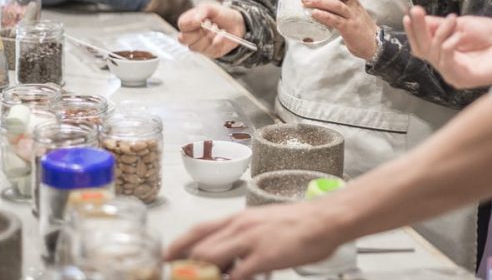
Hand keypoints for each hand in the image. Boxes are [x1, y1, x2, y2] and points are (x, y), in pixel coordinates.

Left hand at [164, 202, 340, 279]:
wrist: (324, 219)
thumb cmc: (299, 222)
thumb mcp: (264, 223)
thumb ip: (244, 237)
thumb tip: (232, 255)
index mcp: (239, 218)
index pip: (199, 229)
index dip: (179, 244)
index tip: (167, 256)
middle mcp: (240, 227)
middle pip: (200, 247)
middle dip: (185, 265)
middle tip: (179, 275)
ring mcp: (250, 241)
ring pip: (211, 259)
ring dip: (203, 273)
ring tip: (200, 279)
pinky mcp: (263, 256)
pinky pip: (236, 275)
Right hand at [177, 3, 246, 57]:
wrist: (237, 24)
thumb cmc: (222, 15)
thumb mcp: (211, 8)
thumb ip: (201, 11)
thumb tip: (194, 20)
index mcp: (189, 22)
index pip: (181, 25)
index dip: (189, 24)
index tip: (200, 20)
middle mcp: (191, 35)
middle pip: (184, 39)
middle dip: (199, 32)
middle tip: (210, 24)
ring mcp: (199, 45)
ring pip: (196, 46)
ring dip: (209, 36)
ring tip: (217, 29)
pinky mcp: (208, 52)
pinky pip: (209, 50)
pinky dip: (218, 41)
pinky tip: (221, 35)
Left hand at [302, 0, 377, 60]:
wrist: (374, 43)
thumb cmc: (358, 26)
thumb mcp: (350, 10)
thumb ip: (336, 4)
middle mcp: (352, 4)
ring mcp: (351, 16)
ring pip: (336, 4)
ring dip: (319, 0)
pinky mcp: (349, 28)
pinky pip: (336, 20)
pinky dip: (324, 15)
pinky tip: (314, 13)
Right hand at [404, 6, 491, 87]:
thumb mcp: (461, 25)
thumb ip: (439, 25)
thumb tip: (419, 18)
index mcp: (444, 54)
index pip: (420, 45)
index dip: (413, 31)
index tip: (409, 14)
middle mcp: (446, 66)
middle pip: (422, 50)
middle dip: (418, 29)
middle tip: (416, 11)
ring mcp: (454, 74)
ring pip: (434, 54)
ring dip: (440, 34)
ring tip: (451, 18)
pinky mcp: (464, 79)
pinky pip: (448, 63)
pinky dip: (448, 46)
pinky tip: (457, 36)